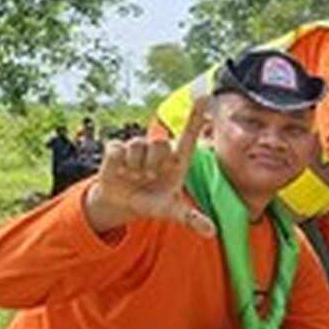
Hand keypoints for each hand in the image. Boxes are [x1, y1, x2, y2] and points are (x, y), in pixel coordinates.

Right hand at [85, 93, 213, 235]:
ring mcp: (138, 148)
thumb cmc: (153, 201)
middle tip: (148, 176)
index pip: (189, 135)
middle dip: (152, 163)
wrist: (123, 203)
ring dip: (135, 165)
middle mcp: (160, 150)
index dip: (195, 116)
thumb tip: (211, 232)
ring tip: (136, 175)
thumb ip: (192, 219)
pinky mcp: (116, 149)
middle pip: (159, 142)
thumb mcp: (172, 211)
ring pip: (138, 145)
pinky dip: (118, 164)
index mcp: (177, 160)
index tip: (204, 96)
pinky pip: (118, 150)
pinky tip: (121, 172)